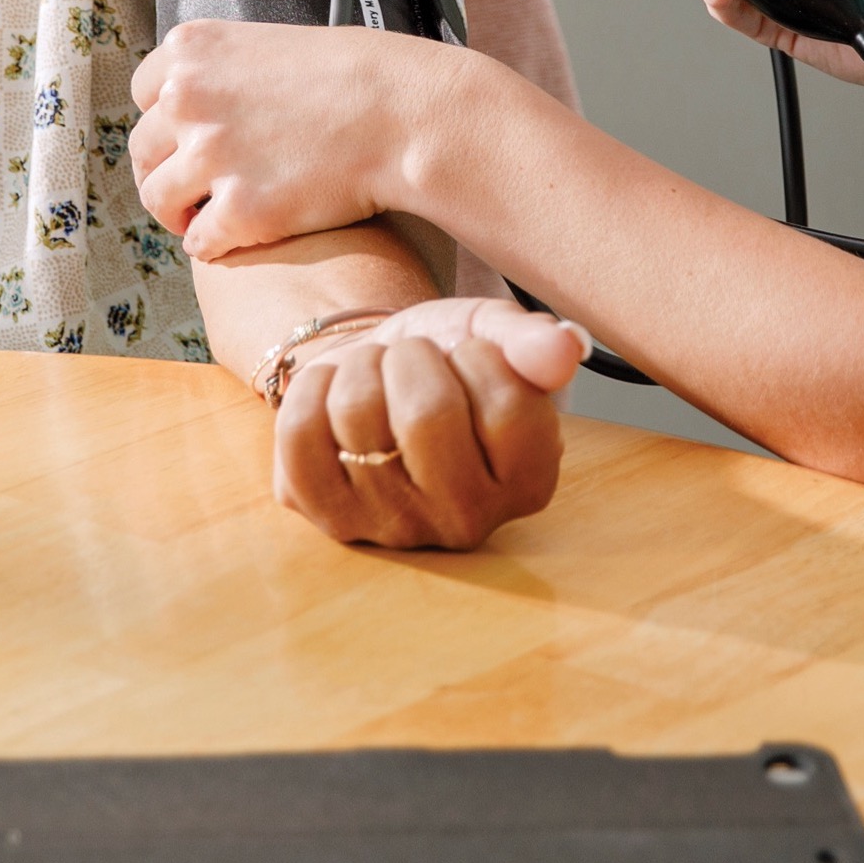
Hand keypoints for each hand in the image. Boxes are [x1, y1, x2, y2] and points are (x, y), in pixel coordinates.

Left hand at [133, 19, 494, 260]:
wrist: (408, 113)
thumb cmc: (360, 77)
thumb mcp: (273, 47)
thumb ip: (224, 73)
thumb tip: (196, 111)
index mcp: (193, 49)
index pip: (144, 92)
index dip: (167, 122)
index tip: (185, 139)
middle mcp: (189, 98)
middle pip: (143, 149)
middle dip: (166, 172)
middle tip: (193, 189)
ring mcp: (211, 155)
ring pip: (159, 200)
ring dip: (183, 212)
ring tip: (211, 215)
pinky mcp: (240, 209)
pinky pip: (199, 242)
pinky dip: (217, 244)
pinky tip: (245, 234)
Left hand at [277, 297, 582, 548]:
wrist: (378, 375)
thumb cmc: (446, 359)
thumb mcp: (493, 333)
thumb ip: (532, 340)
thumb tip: (564, 347)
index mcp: (529, 481)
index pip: (509, 407)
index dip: (480, 357)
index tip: (470, 357)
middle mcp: (467, 522)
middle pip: (428, 416)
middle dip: (412, 358)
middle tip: (413, 360)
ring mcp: (393, 529)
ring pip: (357, 416)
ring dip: (362, 367)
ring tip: (377, 376)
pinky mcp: (327, 518)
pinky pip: (299, 437)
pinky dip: (311, 391)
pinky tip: (333, 395)